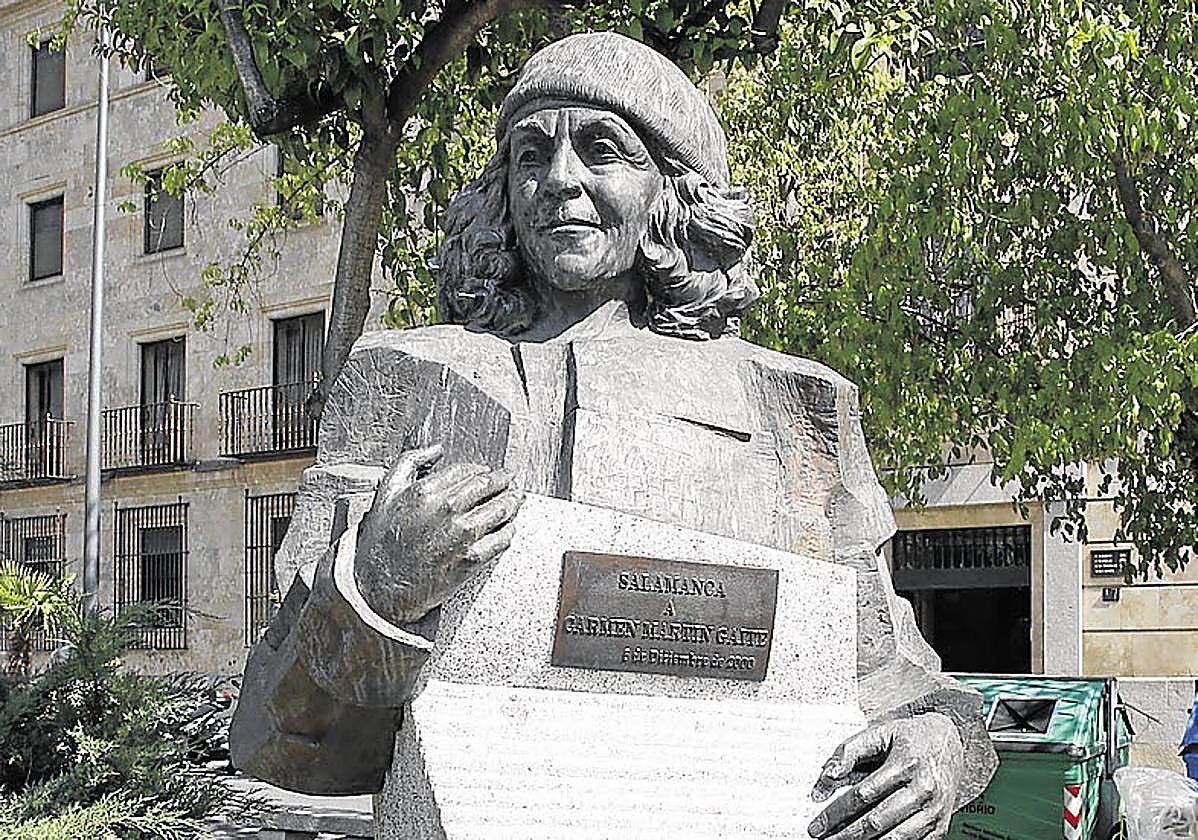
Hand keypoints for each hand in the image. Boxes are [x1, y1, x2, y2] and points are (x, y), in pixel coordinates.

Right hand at [353, 444, 523, 623]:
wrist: (379, 587)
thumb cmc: (381, 541)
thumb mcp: (386, 492)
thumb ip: (410, 462)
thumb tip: (436, 449)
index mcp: (426, 491)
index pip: (468, 470)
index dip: (481, 470)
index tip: (486, 473)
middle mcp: (447, 510)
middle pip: (489, 486)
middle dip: (504, 480)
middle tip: (510, 479)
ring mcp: (461, 535)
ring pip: (501, 509)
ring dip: (513, 501)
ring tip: (517, 499)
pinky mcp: (471, 559)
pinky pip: (502, 539)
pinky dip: (509, 530)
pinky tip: (509, 526)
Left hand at [807, 713, 962, 839]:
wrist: (951, 742)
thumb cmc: (910, 738)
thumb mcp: (880, 733)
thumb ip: (850, 751)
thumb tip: (828, 775)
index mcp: (906, 764)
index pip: (863, 795)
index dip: (836, 813)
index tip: (817, 825)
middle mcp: (923, 790)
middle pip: (878, 821)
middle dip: (847, 835)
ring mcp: (935, 811)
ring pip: (896, 839)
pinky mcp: (941, 825)